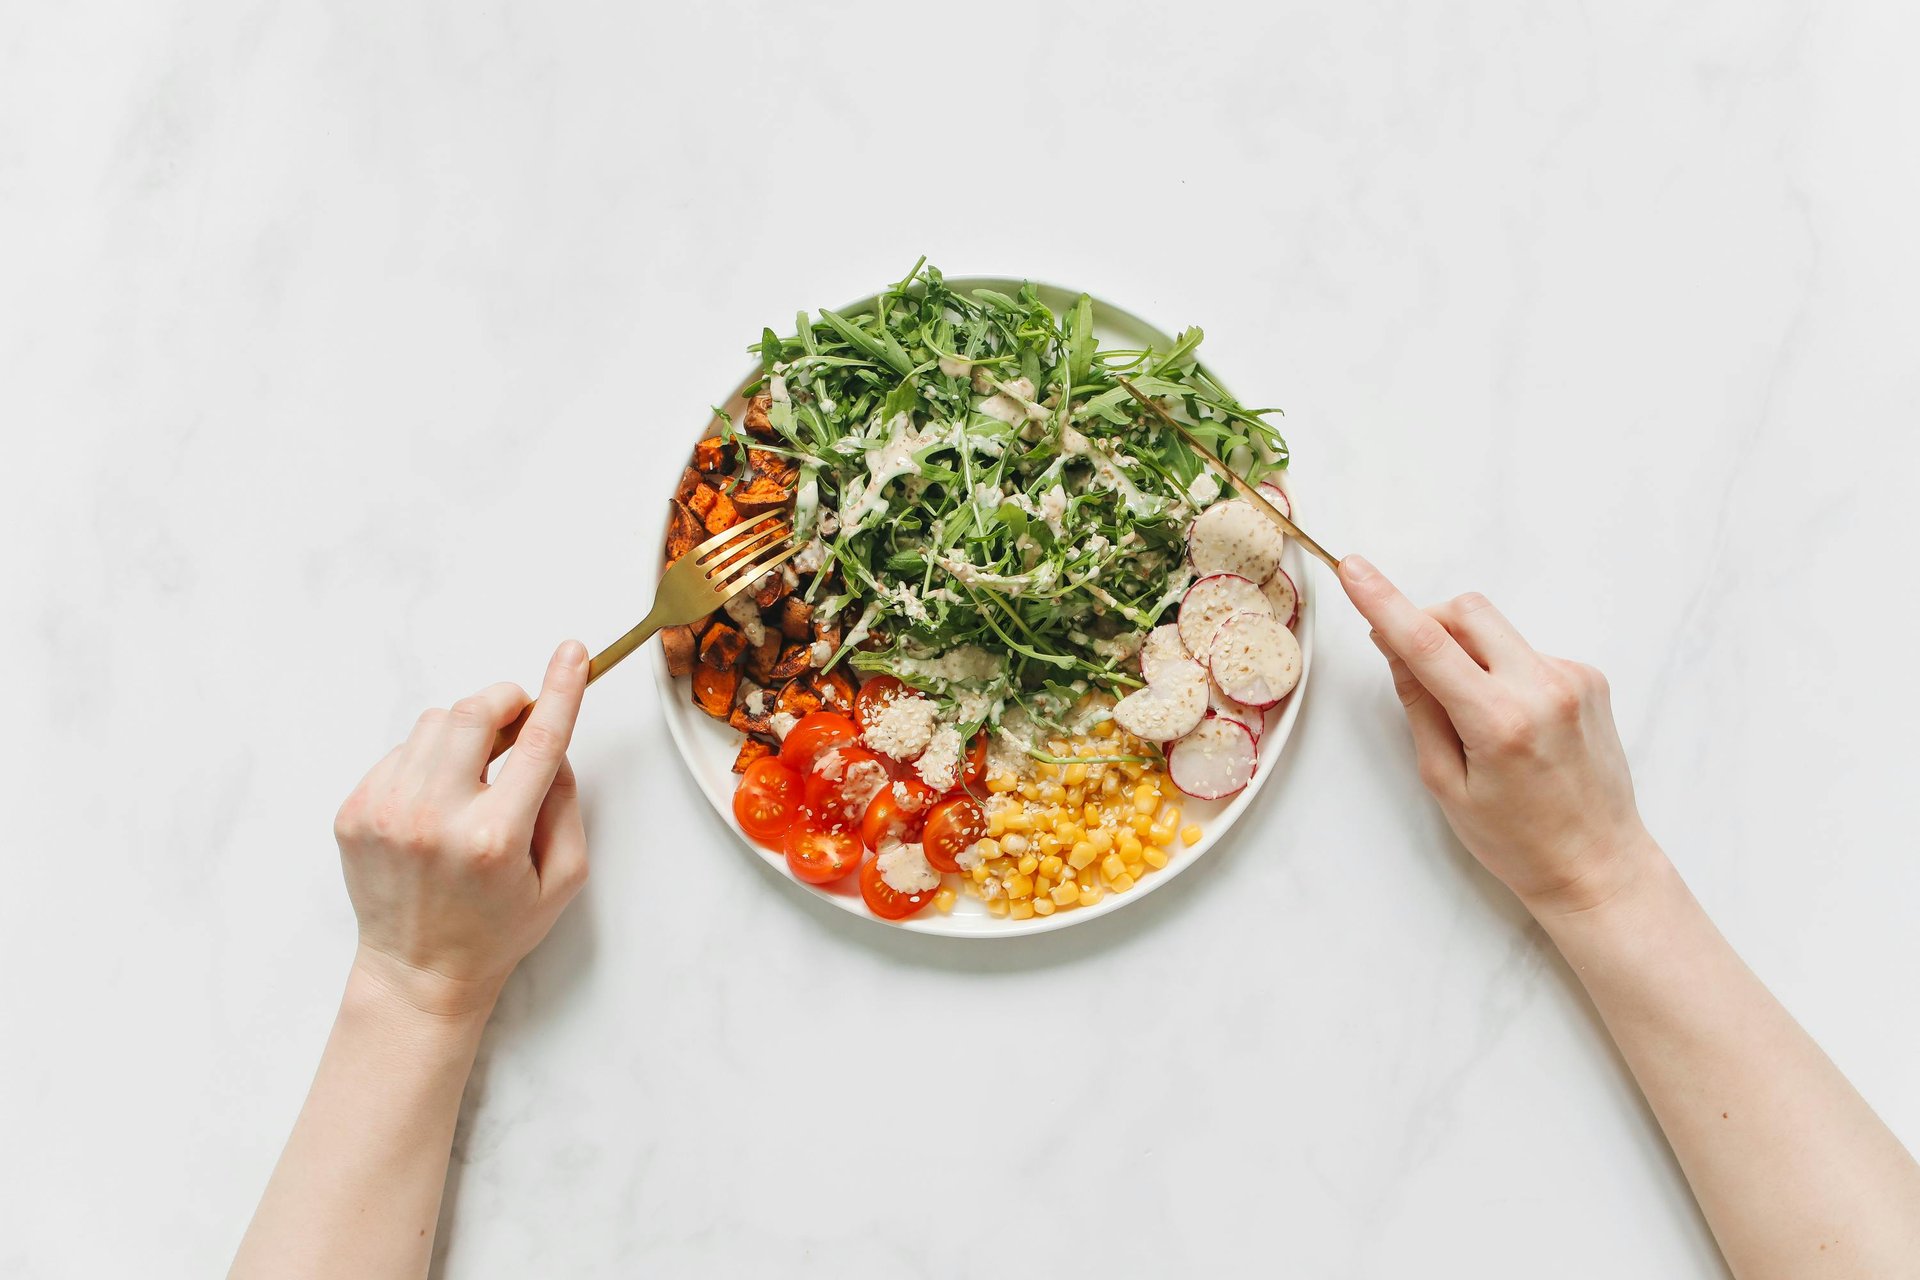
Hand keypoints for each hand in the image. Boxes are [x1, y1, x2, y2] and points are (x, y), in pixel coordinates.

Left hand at [332, 641, 591, 1013]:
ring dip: (464, 734)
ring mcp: (386, 812)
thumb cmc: (497, 928)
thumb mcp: (563, 877)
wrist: (417, 971)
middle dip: (505, 703)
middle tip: (519, 721)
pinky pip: (400, 752)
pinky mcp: (355, 812)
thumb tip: (549, 743)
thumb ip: (565, 803)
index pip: (538, 743)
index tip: (573, 653)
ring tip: (474, 778)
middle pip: (473, 713)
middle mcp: (434, 819)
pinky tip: (436, 803)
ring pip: (433, 724)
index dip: (560, 690)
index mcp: (494, 838)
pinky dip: (427, 762)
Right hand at [1337, 557, 1656, 916]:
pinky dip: (1502, 671)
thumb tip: (1395, 646)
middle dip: (1428, 621)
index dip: (1384, 601)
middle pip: (1468, 612)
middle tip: (1407, 658)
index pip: (1428, 644)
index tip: (1353, 567)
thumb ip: (1420, 707)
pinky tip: (1510, 723)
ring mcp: (1574, 678)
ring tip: (1473, 718)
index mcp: (1500, 722)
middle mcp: (1544, 688)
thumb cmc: (1516, 840)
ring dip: (1468, 654)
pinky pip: (1525, 652)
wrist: (1599, 865)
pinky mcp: (1590, 678)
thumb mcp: (1445, 782)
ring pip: (1497, 632)